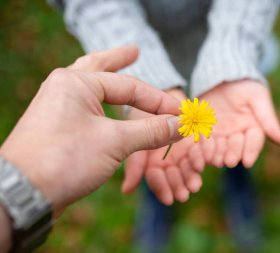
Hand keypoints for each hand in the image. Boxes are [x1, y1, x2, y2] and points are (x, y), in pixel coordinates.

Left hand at [0, 46, 182, 215]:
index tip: (181, 113)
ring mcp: (58, 105)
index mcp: (76, 82)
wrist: (23, 193)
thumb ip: (151, 131)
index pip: (130, 87)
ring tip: (117, 63)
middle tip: (135, 50)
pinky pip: (85, 105)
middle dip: (118, 59)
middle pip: (98, 67)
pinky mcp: (57, 124)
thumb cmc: (65, 160)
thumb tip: (182, 124)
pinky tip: (103, 102)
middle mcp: (64, 87)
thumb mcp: (115, 142)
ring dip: (107, 76)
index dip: (160, 101)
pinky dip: (100, 101)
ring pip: (90, 85)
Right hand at [122, 88, 204, 204]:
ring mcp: (185, 150)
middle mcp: (170, 159)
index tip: (168, 199)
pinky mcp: (199, 139)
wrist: (157, 92)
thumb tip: (127, 191)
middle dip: (180, 185)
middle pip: (175, 176)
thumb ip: (134, 162)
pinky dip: (206, 153)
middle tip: (186, 194)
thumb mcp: (132, 138)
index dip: (162, 189)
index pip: (157, 179)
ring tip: (197, 183)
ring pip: (190, 165)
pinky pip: (205, 148)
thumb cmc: (138, 113)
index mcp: (153, 162)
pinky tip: (211, 160)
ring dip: (192, 174)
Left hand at [199, 79, 279, 167]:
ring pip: (219, 147)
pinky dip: (202, 147)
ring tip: (214, 160)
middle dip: (232, 154)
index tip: (248, 162)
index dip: (251, 151)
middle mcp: (237, 134)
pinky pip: (203, 139)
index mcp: (253, 127)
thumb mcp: (258, 97)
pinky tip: (199, 153)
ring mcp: (221, 133)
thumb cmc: (244, 85)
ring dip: (216, 154)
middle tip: (229, 162)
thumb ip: (268, 119)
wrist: (222, 75)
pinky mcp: (205, 129)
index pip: (254, 141)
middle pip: (235, 147)